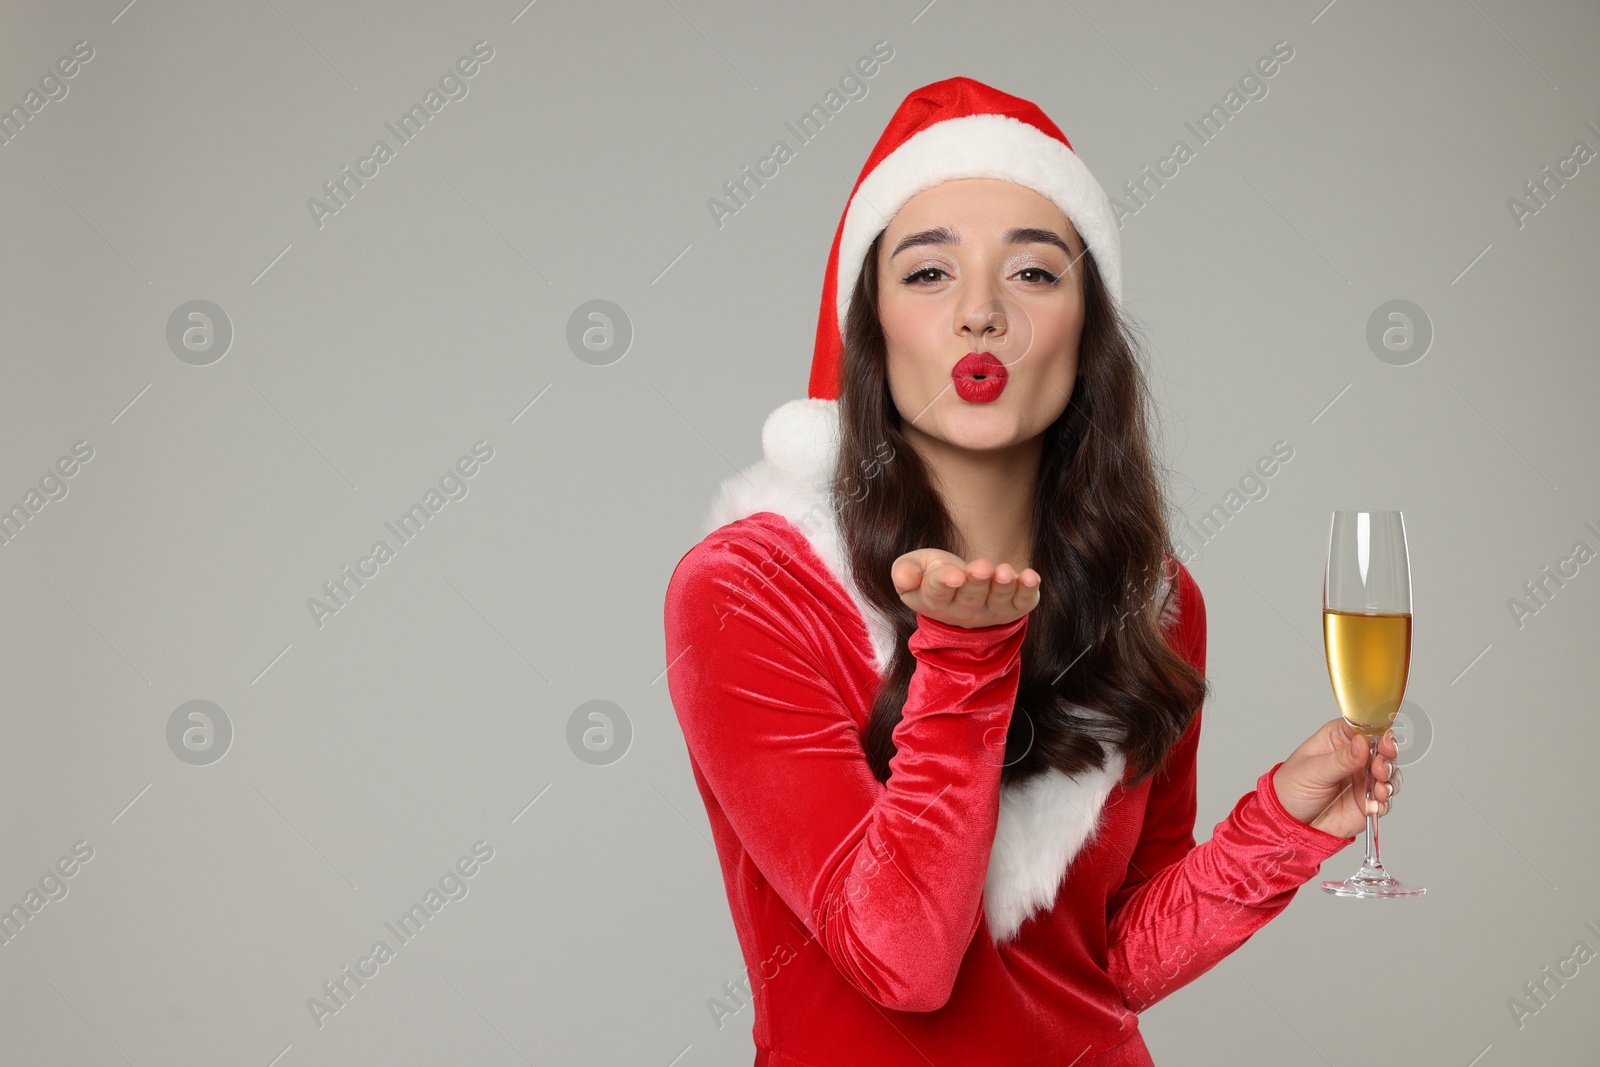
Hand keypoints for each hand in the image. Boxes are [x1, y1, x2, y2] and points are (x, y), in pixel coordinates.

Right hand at [891, 549, 1040, 629]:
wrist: (961, 587)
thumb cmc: (933, 573)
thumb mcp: (913, 566)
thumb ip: (905, 570)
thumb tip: (904, 579)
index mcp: (934, 600)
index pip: (938, 592)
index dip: (945, 583)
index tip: (954, 576)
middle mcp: (963, 611)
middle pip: (971, 597)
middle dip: (977, 583)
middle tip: (982, 567)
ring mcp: (990, 611)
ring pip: (998, 600)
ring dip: (1003, 586)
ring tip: (1004, 571)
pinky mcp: (1013, 607)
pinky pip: (1023, 602)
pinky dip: (1028, 590)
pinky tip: (1030, 576)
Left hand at [1271, 718, 1401, 839]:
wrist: (1290, 822)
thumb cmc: (1292, 788)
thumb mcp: (1313, 770)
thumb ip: (1341, 759)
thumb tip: (1362, 742)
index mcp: (1338, 739)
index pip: (1365, 727)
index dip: (1379, 732)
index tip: (1384, 742)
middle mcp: (1354, 756)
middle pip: (1383, 749)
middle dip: (1388, 758)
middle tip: (1380, 768)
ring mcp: (1363, 778)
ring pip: (1389, 772)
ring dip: (1390, 779)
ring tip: (1379, 788)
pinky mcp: (1368, 800)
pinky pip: (1386, 797)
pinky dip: (1385, 799)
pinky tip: (1376, 801)